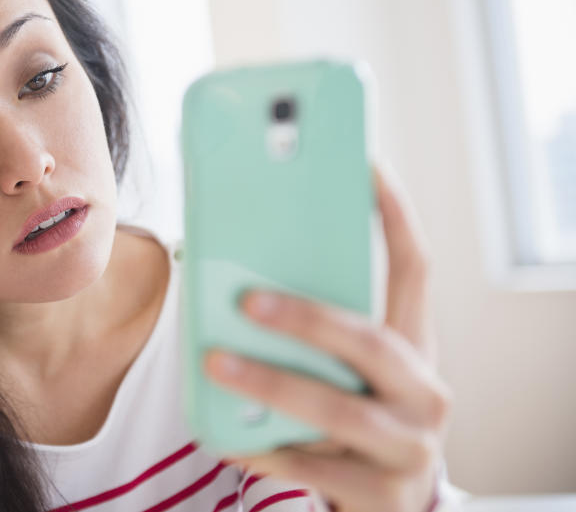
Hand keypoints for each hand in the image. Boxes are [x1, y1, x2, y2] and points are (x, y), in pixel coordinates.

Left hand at [204, 164, 451, 511]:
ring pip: (337, 407)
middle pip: (370, 340)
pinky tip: (225, 435)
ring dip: (271, 382)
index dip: (394, 215)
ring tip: (217, 364)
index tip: (365, 163)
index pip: (414, 269)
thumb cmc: (351, 416)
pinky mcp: (384, 495)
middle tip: (246, 302)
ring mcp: (410, 445)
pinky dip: (264, 448)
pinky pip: (313, 466)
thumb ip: (313, 333)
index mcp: (414, 345)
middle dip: (306, 317)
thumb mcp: (346, 370)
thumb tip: (234, 282)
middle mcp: (425, 390)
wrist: (385, 505)